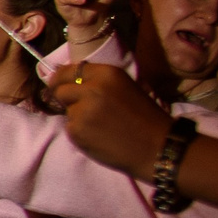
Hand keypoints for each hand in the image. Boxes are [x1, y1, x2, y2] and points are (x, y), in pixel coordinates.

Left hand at [54, 62, 174, 179]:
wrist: (157, 147)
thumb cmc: (144, 117)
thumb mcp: (123, 87)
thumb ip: (97, 82)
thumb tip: (66, 80)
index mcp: (106, 74)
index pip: (68, 70)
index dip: (62, 79)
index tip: (60, 85)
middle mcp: (91, 89)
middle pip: (60, 89)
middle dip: (66, 98)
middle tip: (81, 108)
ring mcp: (82, 110)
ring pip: (66, 110)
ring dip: (77, 117)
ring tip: (100, 125)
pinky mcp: (77, 131)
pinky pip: (70, 128)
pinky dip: (80, 132)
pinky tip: (100, 137)